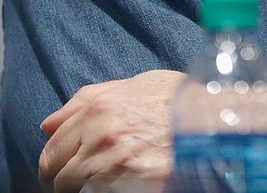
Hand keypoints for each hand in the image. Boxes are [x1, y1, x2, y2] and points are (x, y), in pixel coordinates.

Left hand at [38, 69, 183, 191]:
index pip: (53, 143)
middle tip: (77, 180)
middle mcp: (97, 133)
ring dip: (79, 188)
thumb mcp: (139, 84)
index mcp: (98, 107)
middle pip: (54, 169)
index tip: (62, 165)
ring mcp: (109, 161)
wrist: (217, 121)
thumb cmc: (183, 99)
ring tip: (102, 183)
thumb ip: (90, 98)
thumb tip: (48, 123)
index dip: (55, 158)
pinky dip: (98, 192)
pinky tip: (117, 186)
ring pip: (70, 187)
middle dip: (61, 176)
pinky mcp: (124, 184)